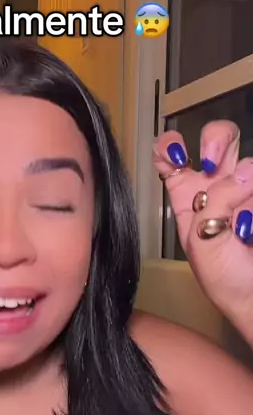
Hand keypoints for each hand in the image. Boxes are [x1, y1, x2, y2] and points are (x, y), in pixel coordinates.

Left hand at [153, 120, 252, 343]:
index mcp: (189, 195)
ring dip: (245, 195)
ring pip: (249, 165)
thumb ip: (216, 202)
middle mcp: (220, 185)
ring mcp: (249, 188)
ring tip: (243, 230)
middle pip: (220, 137)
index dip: (170, 145)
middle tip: (213, 164)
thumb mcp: (202, 242)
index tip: (178, 154)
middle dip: (217, 139)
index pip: (172, 156)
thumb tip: (246, 172)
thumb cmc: (225, 277)